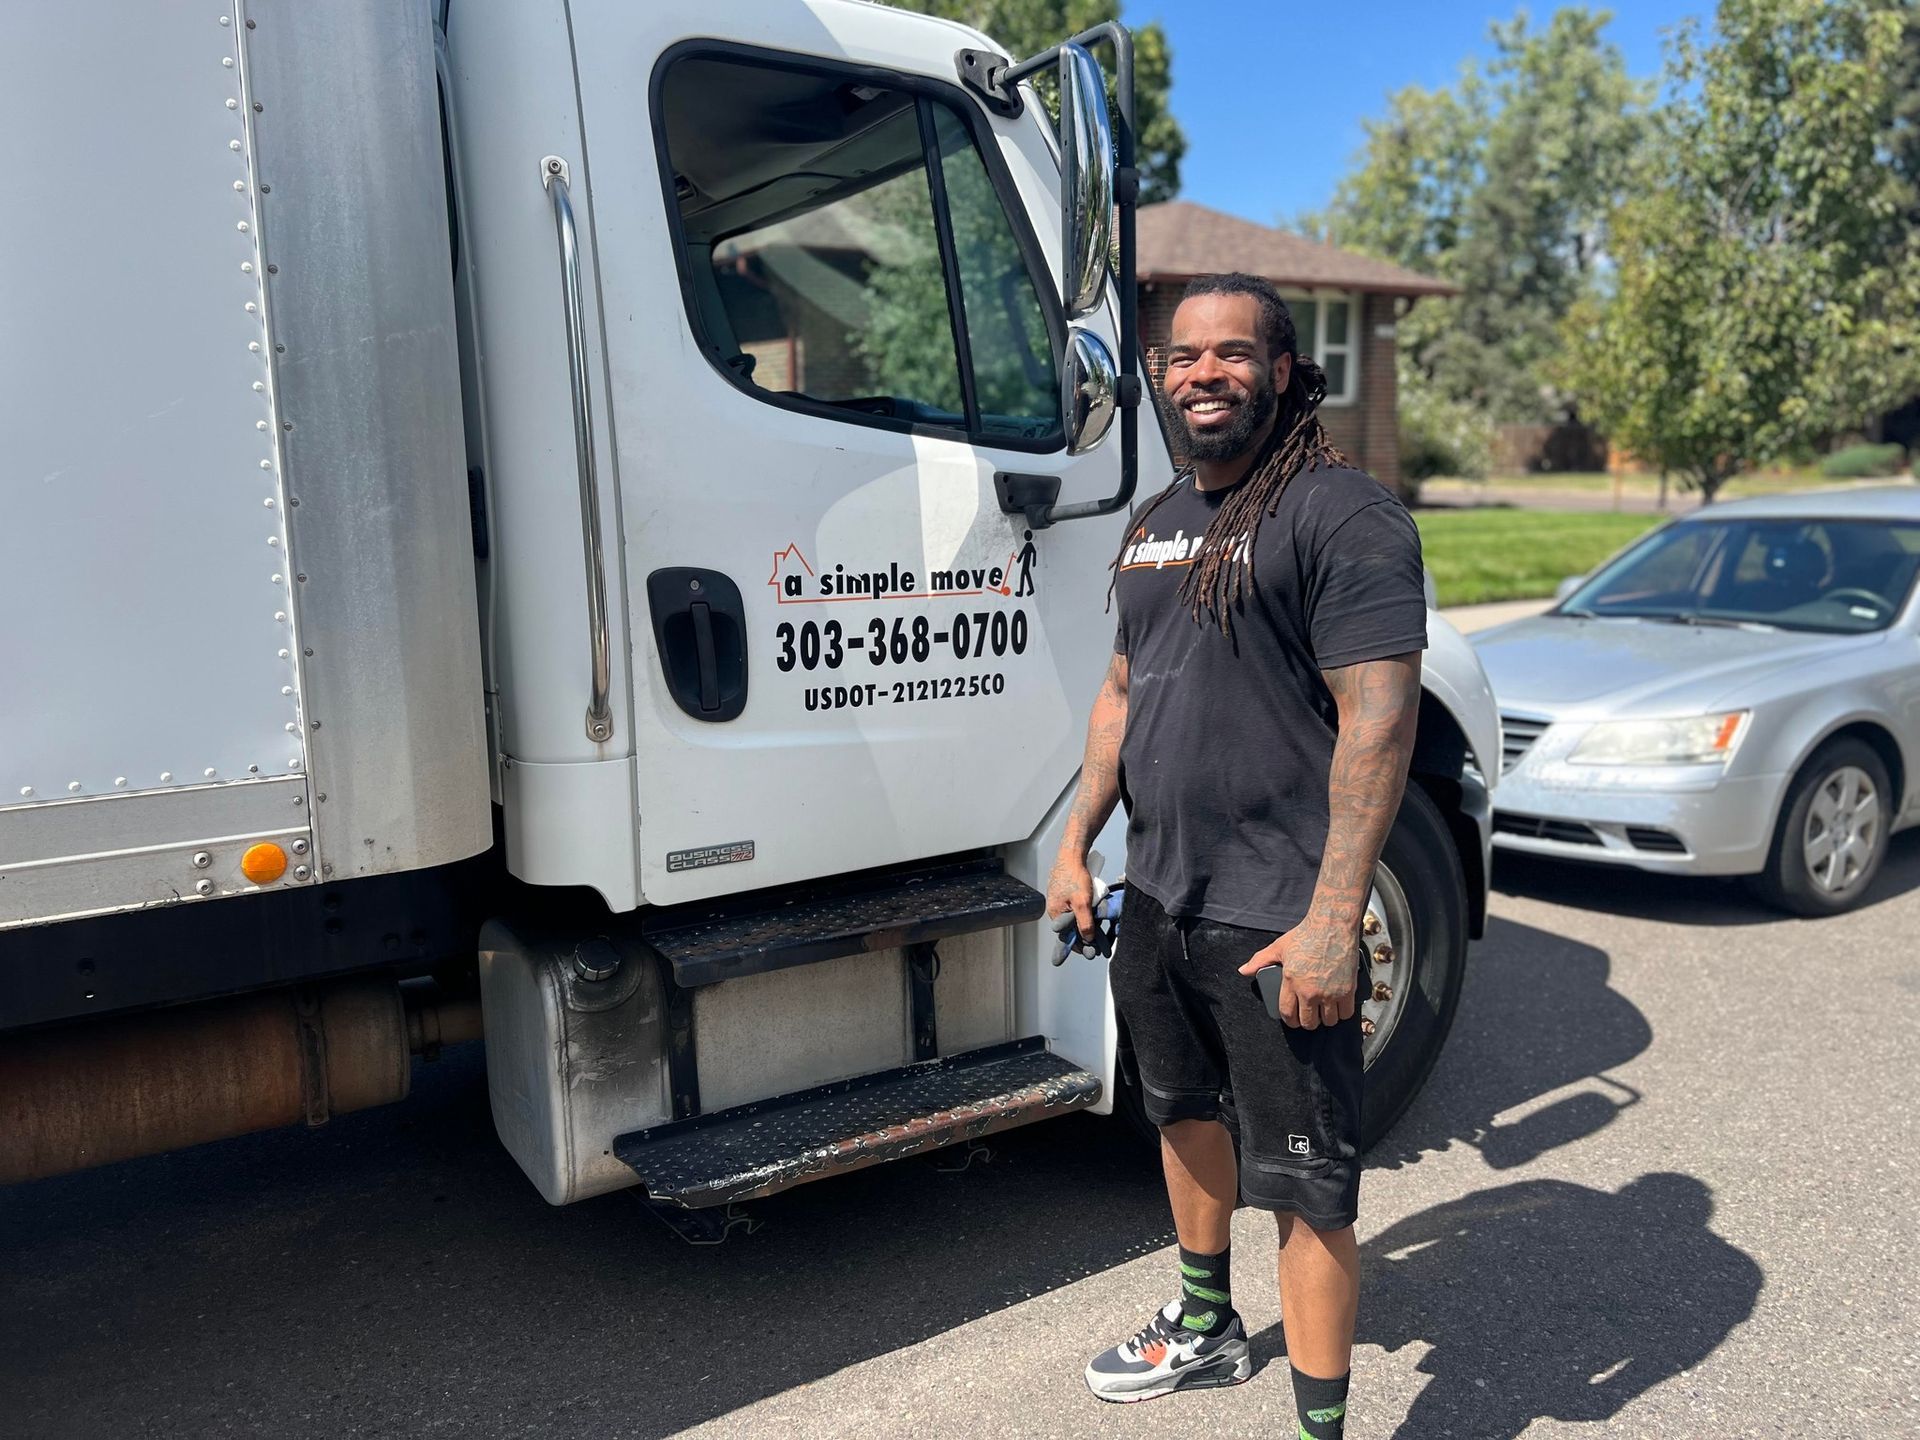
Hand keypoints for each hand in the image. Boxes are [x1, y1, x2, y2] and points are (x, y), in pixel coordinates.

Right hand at [1046, 852, 1096, 943]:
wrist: (1072, 854)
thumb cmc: (1074, 875)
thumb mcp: (1082, 902)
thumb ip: (1085, 923)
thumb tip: (1088, 939)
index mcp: (1055, 914)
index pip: (1067, 936)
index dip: (1080, 944)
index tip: (1091, 950)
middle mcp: (1055, 908)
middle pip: (1069, 927)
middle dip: (1082, 933)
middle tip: (1096, 939)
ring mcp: (1059, 900)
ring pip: (1072, 917)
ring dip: (1083, 922)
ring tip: (1095, 926)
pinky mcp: (1064, 893)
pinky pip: (1073, 907)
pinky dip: (1082, 911)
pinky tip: (1090, 911)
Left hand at [1238, 921, 1357, 1029]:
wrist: (1332, 925)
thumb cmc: (1306, 935)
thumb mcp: (1279, 947)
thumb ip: (1260, 961)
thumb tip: (1244, 971)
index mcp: (1291, 982)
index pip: (1288, 1014)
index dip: (1291, 1021)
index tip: (1294, 1020)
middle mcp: (1310, 991)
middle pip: (1309, 1022)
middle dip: (1308, 1022)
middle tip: (1310, 1015)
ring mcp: (1330, 992)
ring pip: (1328, 1021)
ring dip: (1326, 1018)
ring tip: (1324, 1010)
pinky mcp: (1347, 990)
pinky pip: (1345, 1014)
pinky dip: (1342, 1013)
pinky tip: (1338, 1006)